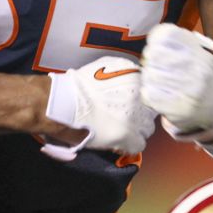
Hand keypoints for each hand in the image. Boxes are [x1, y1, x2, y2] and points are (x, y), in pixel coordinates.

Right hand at [42, 56, 156, 160]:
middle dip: (139, 115)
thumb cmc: (78, 86)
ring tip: (120, 130)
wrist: (62, 102)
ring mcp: (135, 117)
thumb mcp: (106, 67)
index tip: (131, 105)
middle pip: (150, 111)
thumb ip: (124, 73)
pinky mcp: (127, 136)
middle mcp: (140, 96)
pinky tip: (118, 141)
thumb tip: (133, 80)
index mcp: (136, 77)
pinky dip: (128, 145)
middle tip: (124, 118)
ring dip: (135, 130)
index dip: (139, 101)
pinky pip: (138, 145)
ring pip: (147, 129)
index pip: (150, 93)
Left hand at [140, 23, 212, 136]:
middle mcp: (197, 71)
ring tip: (158, 79)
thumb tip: (158, 35)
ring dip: (149, 75)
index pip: (168, 35)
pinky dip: (149, 91)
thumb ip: (185, 40)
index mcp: (201, 55)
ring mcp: (187, 91)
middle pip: (155, 54)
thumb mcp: (203, 53)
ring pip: (150, 74)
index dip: (156, 38)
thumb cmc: (204, 77)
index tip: (156, 44)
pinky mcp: (176, 108)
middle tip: (154, 63)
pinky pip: (148, 93)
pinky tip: (158, 91)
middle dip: (150, 58)